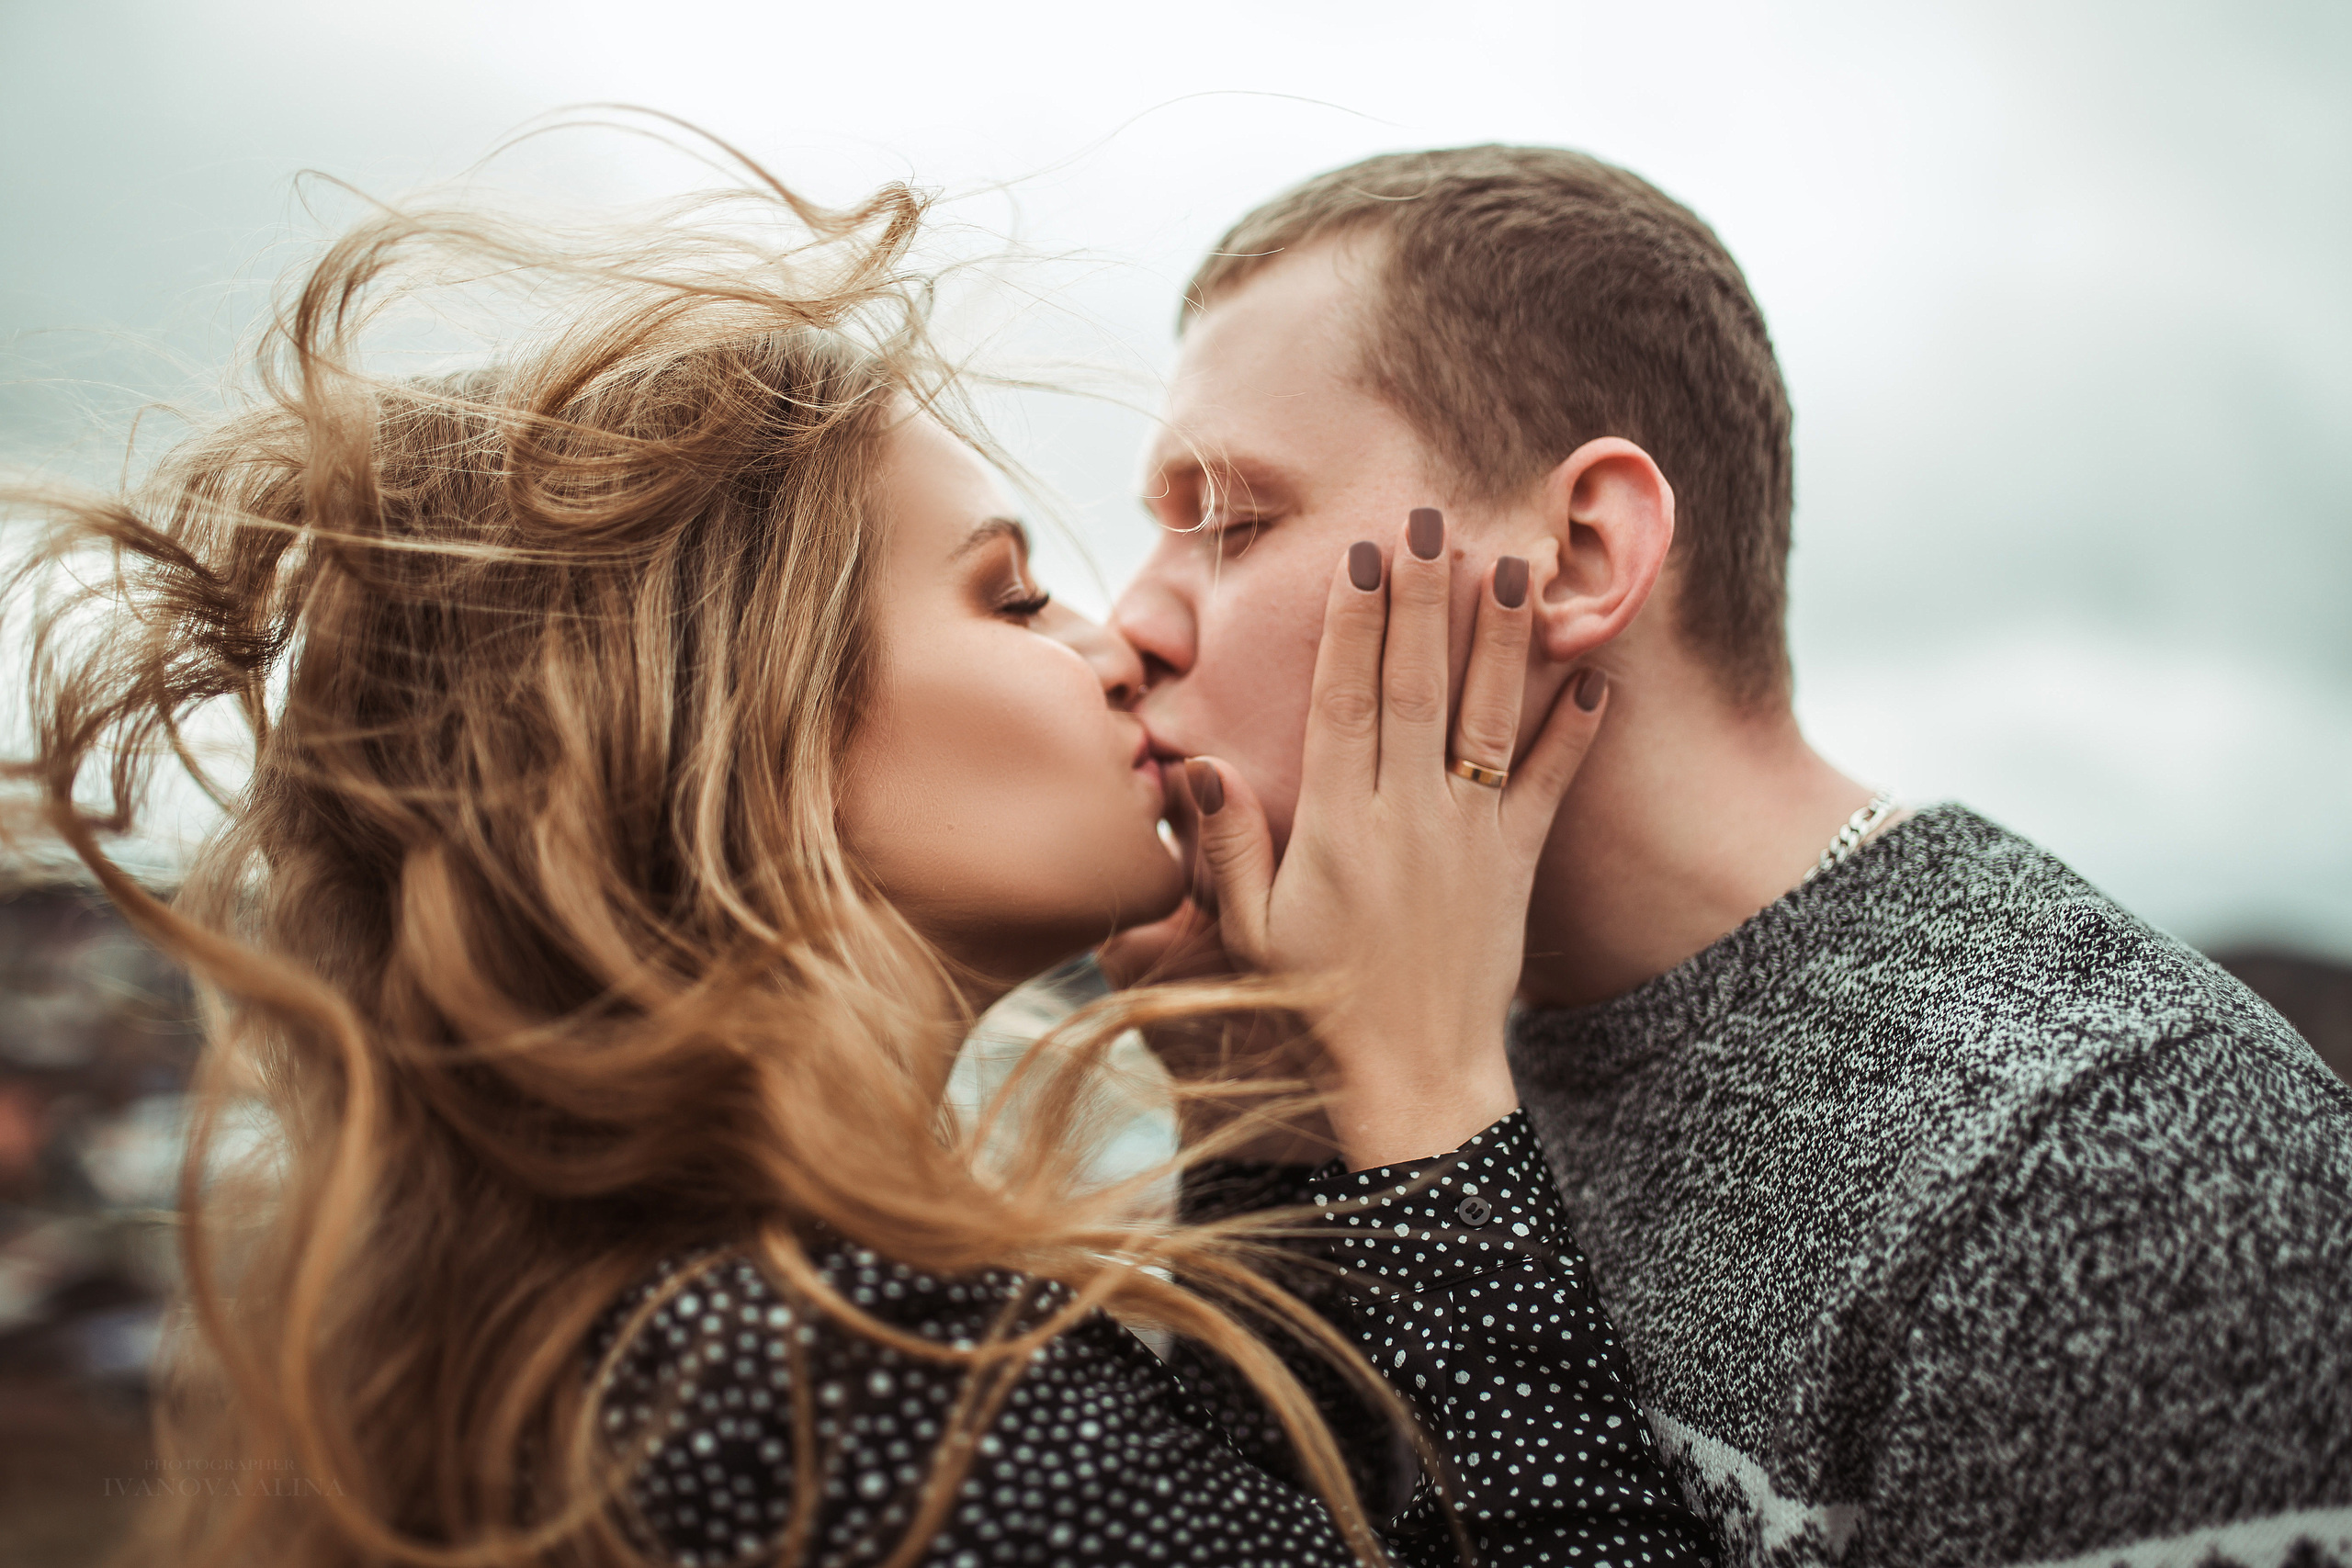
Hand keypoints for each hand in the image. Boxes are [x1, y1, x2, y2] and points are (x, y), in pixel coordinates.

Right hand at [1182, 510, 1604, 1169]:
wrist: (1413, 1084)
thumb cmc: (1313, 1008)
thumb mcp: (1247, 931)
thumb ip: (1227, 844)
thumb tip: (1198, 764)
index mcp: (1337, 826)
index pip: (1346, 700)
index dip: (1355, 623)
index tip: (1364, 556)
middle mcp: (1408, 818)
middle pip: (1417, 685)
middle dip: (1424, 596)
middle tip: (1434, 520)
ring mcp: (1469, 840)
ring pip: (1487, 717)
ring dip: (1502, 637)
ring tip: (1514, 564)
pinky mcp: (1515, 870)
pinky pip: (1547, 789)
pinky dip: (1572, 735)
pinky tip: (1595, 680)